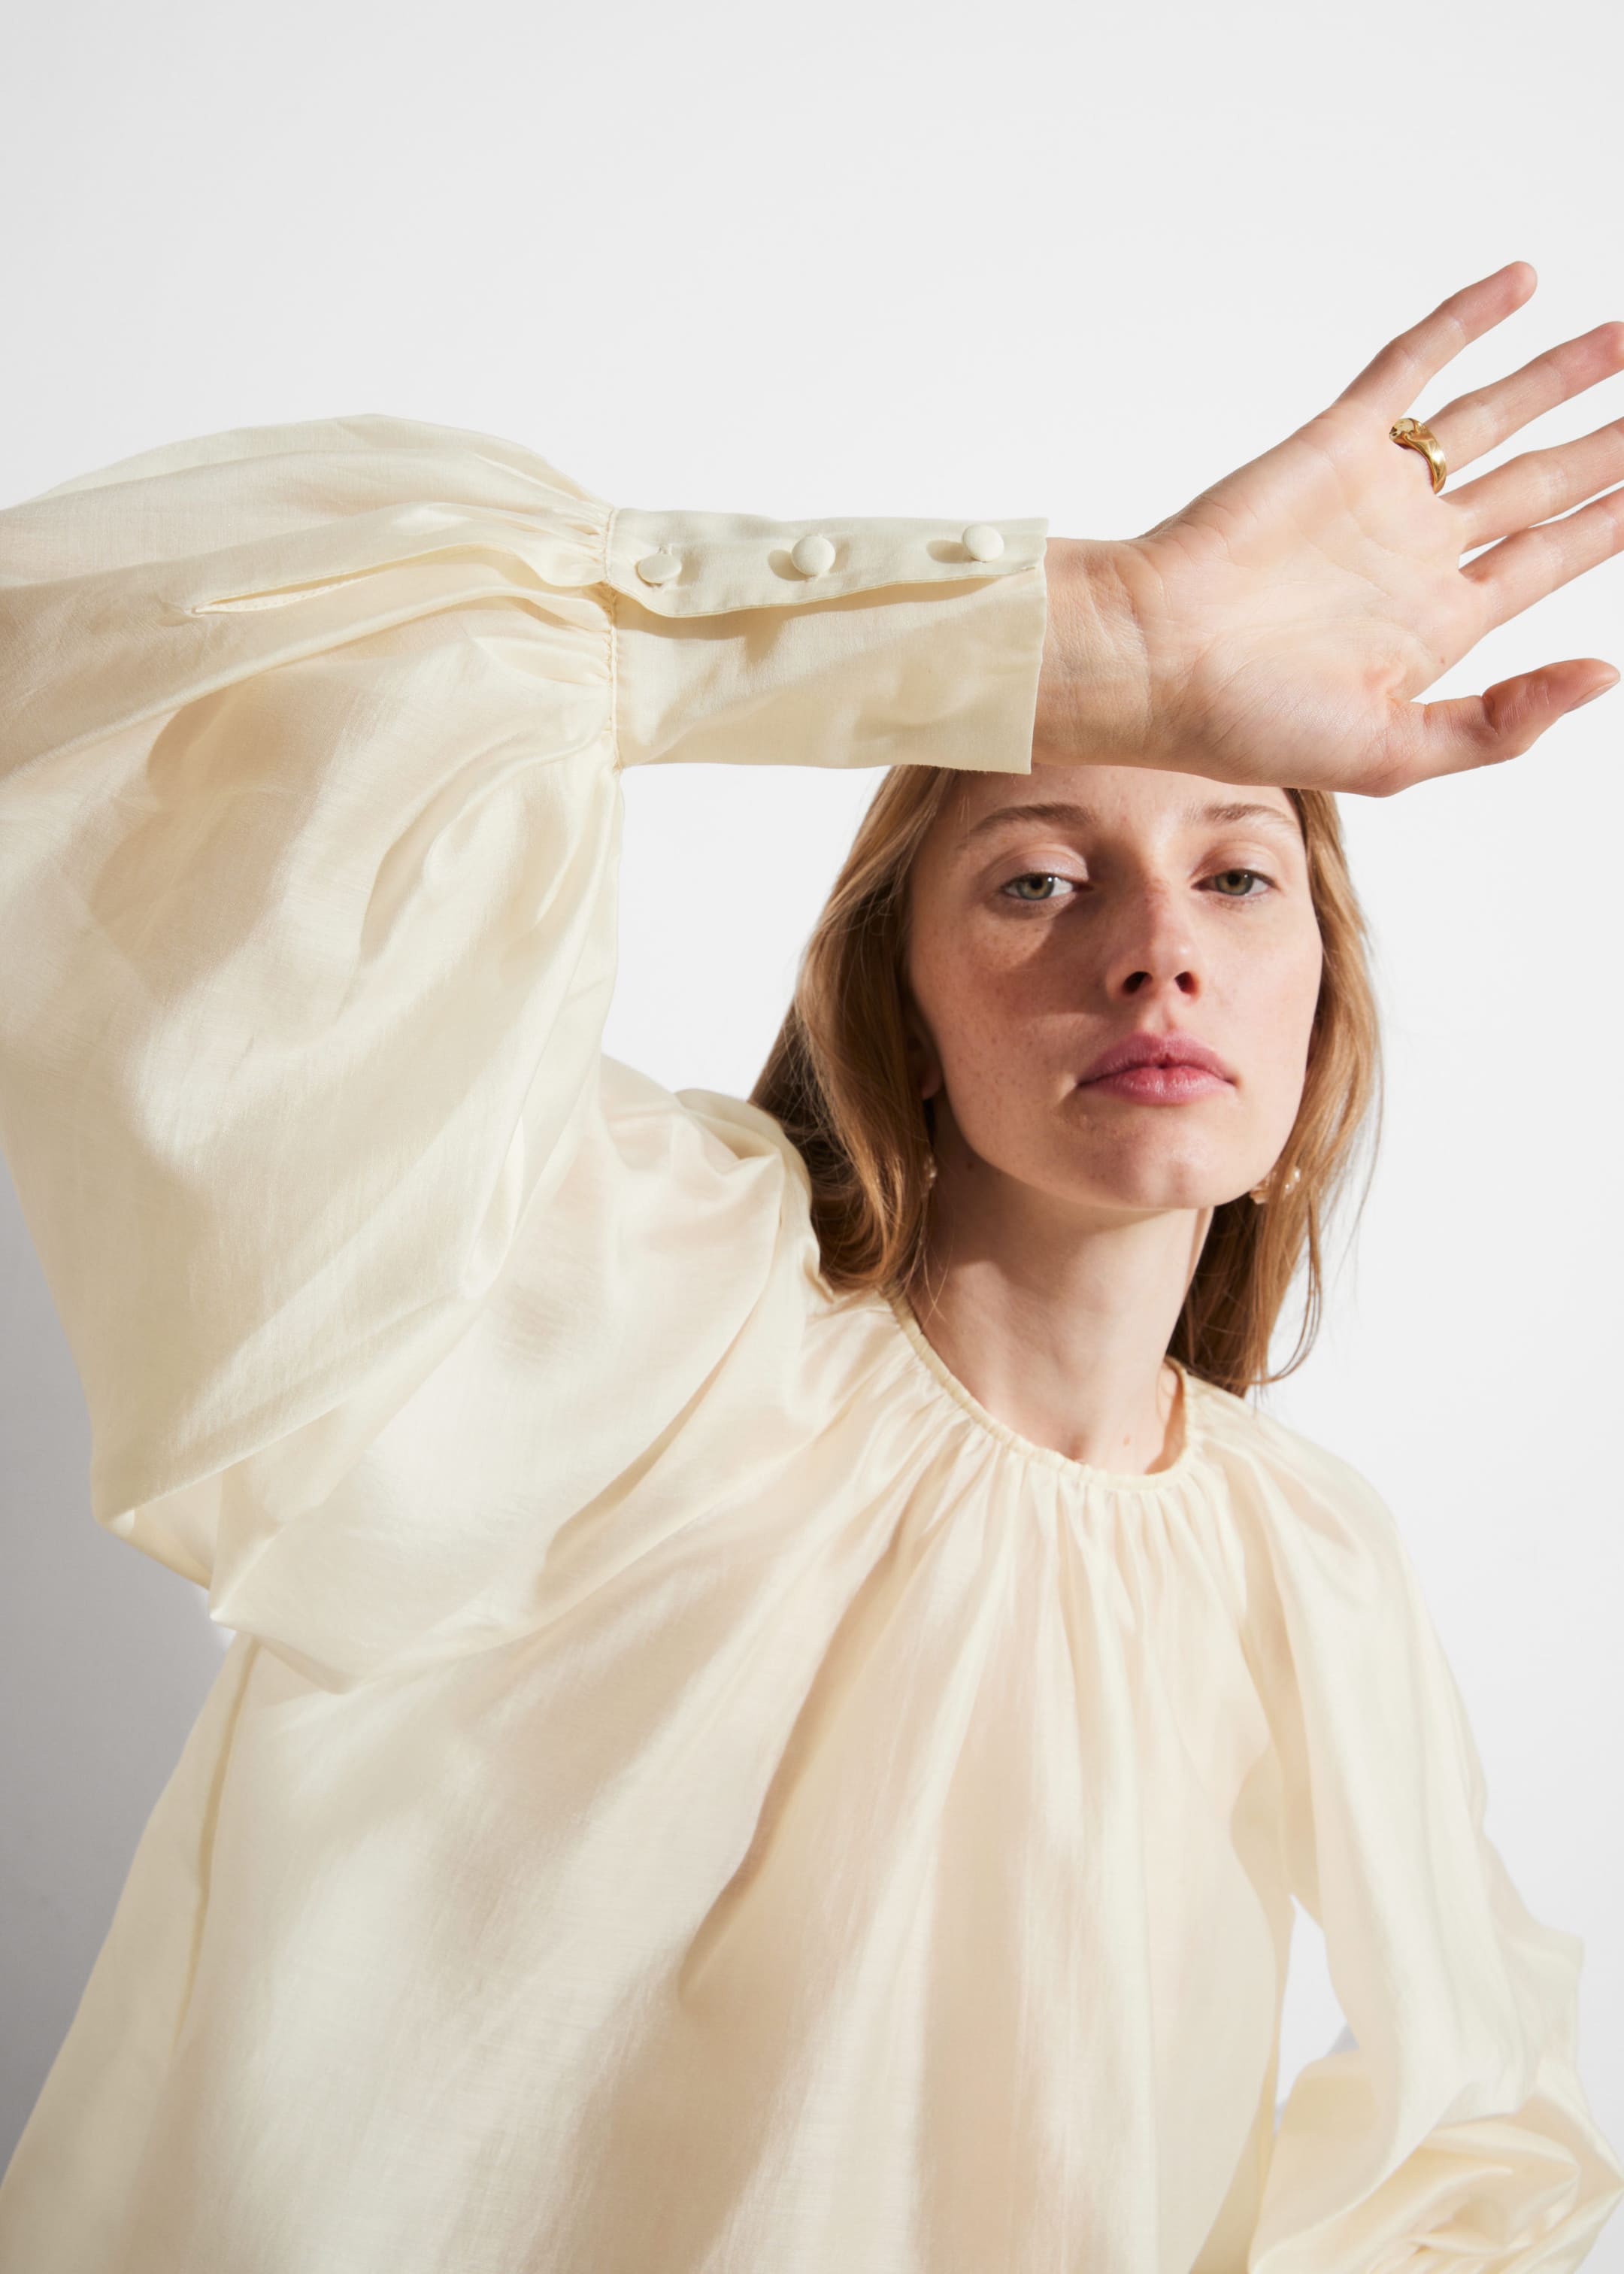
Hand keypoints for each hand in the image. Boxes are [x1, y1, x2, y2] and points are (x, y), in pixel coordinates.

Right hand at [1034, 262, 1623, 794]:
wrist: (1150, 659)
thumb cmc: (1248, 723)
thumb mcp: (1394, 754)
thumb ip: (1503, 723)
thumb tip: (1606, 674)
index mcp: (1439, 625)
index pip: (1554, 556)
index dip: (1618, 521)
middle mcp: (1417, 552)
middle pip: (1542, 482)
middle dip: (1609, 446)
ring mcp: (1379, 492)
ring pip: (1494, 416)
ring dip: (1559, 374)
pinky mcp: (1336, 443)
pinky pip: (1412, 367)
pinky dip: (1464, 322)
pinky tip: (1522, 283)